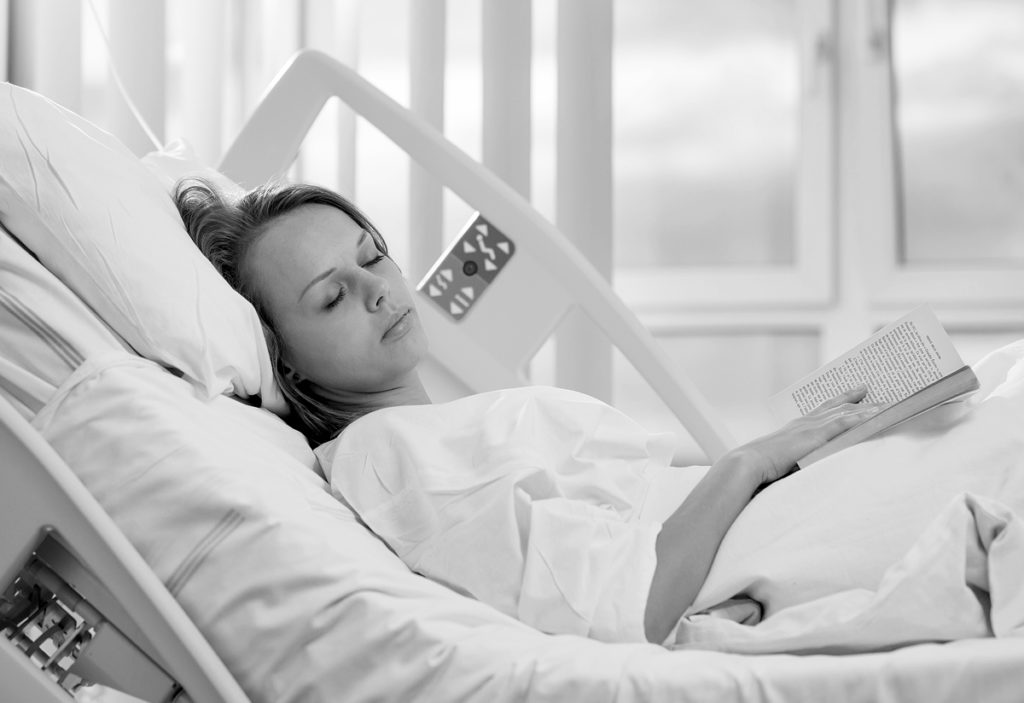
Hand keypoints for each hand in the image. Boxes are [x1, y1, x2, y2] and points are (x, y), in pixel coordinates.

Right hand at [721, 386, 881, 487]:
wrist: (748, 463)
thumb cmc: (759, 467)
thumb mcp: (780, 461)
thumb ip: (794, 460)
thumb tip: (802, 469)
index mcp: (796, 428)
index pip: (821, 411)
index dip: (836, 402)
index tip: (849, 395)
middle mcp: (804, 422)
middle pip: (835, 406)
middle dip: (854, 398)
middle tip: (869, 388)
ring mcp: (810, 427)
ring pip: (843, 412)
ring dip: (865, 407)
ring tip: (885, 403)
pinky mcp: (814, 435)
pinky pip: (843, 423)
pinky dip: (860, 417)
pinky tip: (874, 415)